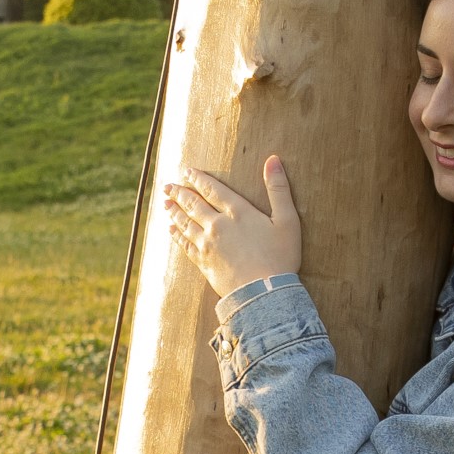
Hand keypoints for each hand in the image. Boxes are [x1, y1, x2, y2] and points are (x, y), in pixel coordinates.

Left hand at [164, 157, 301, 298]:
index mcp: (238, 212)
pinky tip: (172, 230)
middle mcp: (218, 225)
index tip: (187, 172)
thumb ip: (279, 189)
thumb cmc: (280, 257)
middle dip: (180, 193)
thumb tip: (273, 159)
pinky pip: (185, 245)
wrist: (264, 294)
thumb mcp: (287, 220)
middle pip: (194, 204)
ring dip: (174, 211)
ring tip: (165, 203)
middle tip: (168, 186)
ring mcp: (208, 245)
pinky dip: (177, 236)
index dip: (199, 179)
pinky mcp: (204, 262)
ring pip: (185, 223)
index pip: (213, 189)